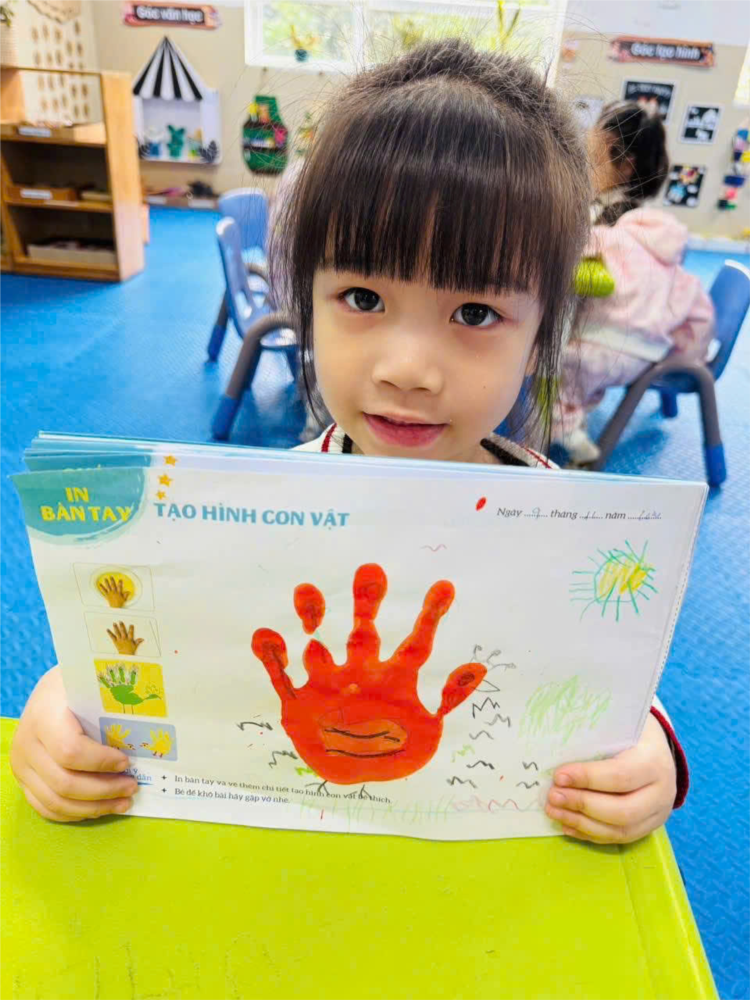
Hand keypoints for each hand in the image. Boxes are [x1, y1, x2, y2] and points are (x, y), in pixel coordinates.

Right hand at [9, 666, 137, 821]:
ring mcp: (21, 765)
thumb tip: (156, 725)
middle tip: (132, 787)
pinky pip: (46, 808)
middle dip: (104, 790)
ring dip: (94, 807)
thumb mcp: (92, 684)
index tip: (127, 761)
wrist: (50, 692)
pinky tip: (100, 807)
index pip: (70, 750)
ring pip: (55, 802)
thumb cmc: (77, 686)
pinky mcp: (23, 780)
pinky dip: (76, 813)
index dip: (101, 762)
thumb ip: (112, 703)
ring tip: (123, 802)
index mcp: (44, 716)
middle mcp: (26, 743)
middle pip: (64, 783)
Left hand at [98, 576, 130, 607]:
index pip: (120, 587)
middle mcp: (114, 592)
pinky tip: (100, 585)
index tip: (120, 579)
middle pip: (113, 585)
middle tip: (111, 577)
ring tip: (105, 579)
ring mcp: (110, 594)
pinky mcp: (107, 595)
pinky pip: (104, 591)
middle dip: (112, 581)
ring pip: (108, 587)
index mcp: (118, 593)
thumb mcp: (124, 599)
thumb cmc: (120, 603)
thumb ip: (126, 595)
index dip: (120, 583)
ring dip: (106, 583)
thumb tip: (129, 591)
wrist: (115, 607)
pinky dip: (102, 588)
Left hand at [106, 621, 143, 654]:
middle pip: (123, 631)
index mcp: (129, 639)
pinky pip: (112, 637)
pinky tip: (108, 630)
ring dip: (115, 628)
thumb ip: (138, 641)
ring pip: (117, 633)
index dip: (131, 628)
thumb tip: (142, 639)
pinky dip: (110, 633)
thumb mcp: (135, 646)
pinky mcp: (116, 642)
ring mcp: (119, 640)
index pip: (131, 633)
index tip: (131, 625)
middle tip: (120, 621)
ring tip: (114, 623)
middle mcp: (124, 639)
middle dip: (122, 626)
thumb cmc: (130, 651)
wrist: (125, 656)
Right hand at [252, 563, 485, 783]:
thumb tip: (479, 667)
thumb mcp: (428, 730)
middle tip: (371, 571)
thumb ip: (448, 698)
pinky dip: (272, 654)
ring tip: (306, 590)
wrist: (351, 777)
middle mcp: (360, 671)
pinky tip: (267, 634)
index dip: (431, 616)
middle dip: (367, 601)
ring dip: (312, 615)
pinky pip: (280, 674)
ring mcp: (327, 682)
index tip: (446, 586)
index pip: (416, 643)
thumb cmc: (393, 749)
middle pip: (364, 629)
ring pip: (317, 641)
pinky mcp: (297, 700)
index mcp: (394, 679)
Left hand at [545, 713, 676, 843]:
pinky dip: (590, 833)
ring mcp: (657, 813)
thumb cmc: (631, 733)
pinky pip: (618, 838)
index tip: (559, 776)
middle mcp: (662, 791)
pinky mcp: (648, 827)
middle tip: (553, 796)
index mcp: (654, 761)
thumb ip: (595, 735)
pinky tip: (567, 824)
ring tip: (554, 811)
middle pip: (622, 811)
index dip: (587, 778)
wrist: (658, 748)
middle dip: (582, 805)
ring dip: (582, 823)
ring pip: (620, 830)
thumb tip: (555, 746)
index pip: (620, 776)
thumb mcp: (619, 724)